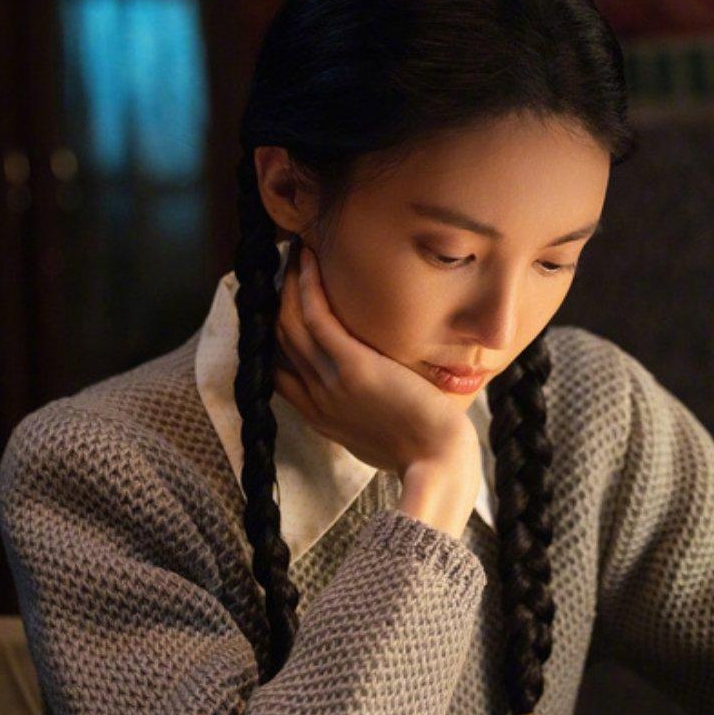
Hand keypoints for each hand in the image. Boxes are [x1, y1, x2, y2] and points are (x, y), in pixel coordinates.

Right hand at [272, 242, 478, 476]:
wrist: (439, 461)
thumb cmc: (423, 452)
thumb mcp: (380, 437)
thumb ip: (365, 413)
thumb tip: (372, 395)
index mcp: (321, 417)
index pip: (279, 371)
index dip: (274, 335)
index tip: (281, 304)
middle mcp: (316, 398)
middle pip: (279, 340)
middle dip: (277, 300)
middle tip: (284, 267)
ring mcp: (330, 381)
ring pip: (290, 323)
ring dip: (288, 284)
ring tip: (295, 253)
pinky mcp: (352, 366)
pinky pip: (316, 316)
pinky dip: (307, 285)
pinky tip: (308, 259)